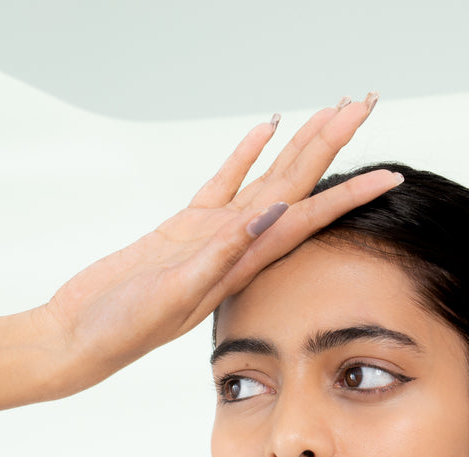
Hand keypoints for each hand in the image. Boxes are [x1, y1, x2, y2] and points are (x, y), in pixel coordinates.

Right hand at [39, 95, 400, 392]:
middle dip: (333, 144)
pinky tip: (267, 127)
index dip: (349, 195)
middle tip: (367, 102)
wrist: (78, 341)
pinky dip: (246, 154)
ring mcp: (211, 235)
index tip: (390, 174)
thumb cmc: (120, 330)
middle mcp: (237, 246)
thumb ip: (215, 257)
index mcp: (241, 263)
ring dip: (301, 144)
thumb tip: (265, 215)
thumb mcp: (172, 294)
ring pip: (268, 177)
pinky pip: (225, 182)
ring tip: (332, 108)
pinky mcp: (183, 227)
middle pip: (298, 184)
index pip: (308, 218)